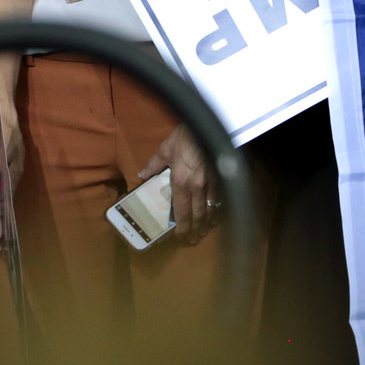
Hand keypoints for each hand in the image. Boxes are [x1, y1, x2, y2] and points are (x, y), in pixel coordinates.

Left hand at [141, 125, 215, 245]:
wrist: (206, 124)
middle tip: (194, 239)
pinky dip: (218, 207)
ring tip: (206, 229)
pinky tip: (216, 212)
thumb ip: (154, 165)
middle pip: (198, 214)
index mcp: (180, 182)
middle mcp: (196, 186)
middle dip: (196, 229)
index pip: (181, 211)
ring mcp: (211, 182)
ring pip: (211, 208)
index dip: (182, 227)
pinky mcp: (221, 176)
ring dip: (208, 221)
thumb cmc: (184, 137)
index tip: (181, 237)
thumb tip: (143, 174)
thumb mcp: (165, 150)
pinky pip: (220, 197)